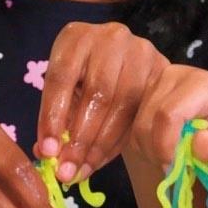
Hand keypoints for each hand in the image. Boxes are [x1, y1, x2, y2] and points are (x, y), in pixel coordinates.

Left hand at [35, 21, 168, 182]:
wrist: (125, 67)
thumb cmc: (86, 81)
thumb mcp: (66, 92)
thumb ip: (55, 118)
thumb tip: (46, 154)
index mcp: (76, 36)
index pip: (61, 78)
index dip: (53, 117)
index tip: (48, 152)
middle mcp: (111, 37)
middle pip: (96, 93)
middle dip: (81, 139)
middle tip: (68, 171)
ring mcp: (140, 52)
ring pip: (122, 106)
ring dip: (102, 144)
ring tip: (85, 170)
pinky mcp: (161, 70)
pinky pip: (142, 112)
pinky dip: (121, 141)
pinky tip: (106, 159)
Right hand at [129, 64, 207, 169]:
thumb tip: (199, 145)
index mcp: (199, 83)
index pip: (168, 115)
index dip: (166, 147)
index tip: (174, 170)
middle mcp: (172, 75)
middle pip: (146, 122)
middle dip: (157, 153)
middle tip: (177, 169)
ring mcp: (157, 82)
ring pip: (137, 127)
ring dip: (151, 150)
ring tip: (175, 158)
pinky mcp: (147, 92)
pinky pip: (134, 126)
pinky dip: (147, 144)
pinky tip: (168, 148)